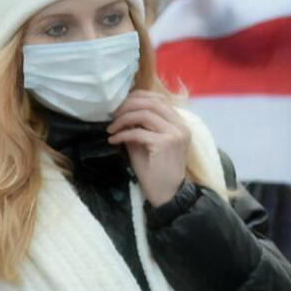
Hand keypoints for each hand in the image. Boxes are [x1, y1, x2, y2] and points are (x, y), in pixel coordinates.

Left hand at [107, 90, 190, 206]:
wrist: (166, 193)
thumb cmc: (155, 170)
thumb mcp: (144, 143)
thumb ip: (138, 126)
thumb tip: (120, 113)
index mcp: (178, 123)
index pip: (158, 99)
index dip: (136, 98)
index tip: (119, 106)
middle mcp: (180, 125)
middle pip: (151, 102)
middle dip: (127, 105)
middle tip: (111, 114)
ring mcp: (175, 133)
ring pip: (145, 113)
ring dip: (123, 119)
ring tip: (111, 128)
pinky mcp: (166, 143)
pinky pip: (138, 132)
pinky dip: (122, 134)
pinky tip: (113, 140)